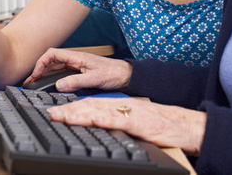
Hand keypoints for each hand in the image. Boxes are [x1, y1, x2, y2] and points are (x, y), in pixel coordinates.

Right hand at [27, 48, 132, 92]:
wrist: (126, 76)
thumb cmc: (114, 73)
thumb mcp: (95, 79)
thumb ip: (76, 82)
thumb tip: (59, 85)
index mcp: (77, 57)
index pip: (53, 54)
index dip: (41, 62)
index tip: (36, 74)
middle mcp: (75, 60)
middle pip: (51, 61)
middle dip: (39, 70)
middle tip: (30, 82)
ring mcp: (76, 66)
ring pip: (55, 68)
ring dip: (44, 74)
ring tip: (35, 84)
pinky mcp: (79, 73)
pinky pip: (62, 74)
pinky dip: (52, 78)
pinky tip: (49, 85)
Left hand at [47, 98, 205, 155]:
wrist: (181, 125)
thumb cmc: (156, 126)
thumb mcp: (130, 123)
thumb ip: (113, 123)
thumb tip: (93, 126)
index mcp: (117, 107)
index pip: (89, 105)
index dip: (70, 108)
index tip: (53, 113)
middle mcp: (121, 106)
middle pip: (90, 106)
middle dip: (68, 110)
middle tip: (50, 114)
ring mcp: (129, 113)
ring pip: (101, 111)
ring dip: (80, 113)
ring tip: (64, 116)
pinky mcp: (139, 122)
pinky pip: (121, 120)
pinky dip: (107, 119)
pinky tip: (94, 120)